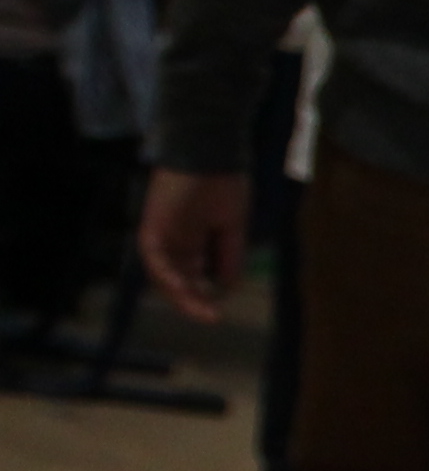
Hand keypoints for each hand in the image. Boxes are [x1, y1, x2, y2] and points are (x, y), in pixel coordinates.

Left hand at [139, 171, 250, 323]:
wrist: (209, 152)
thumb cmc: (225, 183)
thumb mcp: (233, 227)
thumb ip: (229, 257)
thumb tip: (226, 287)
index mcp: (194, 238)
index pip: (194, 274)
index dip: (206, 294)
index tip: (219, 311)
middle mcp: (175, 239)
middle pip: (178, 278)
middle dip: (193, 300)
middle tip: (212, 317)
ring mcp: (162, 233)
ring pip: (164, 274)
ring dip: (180, 295)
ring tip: (201, 311)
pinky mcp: (152, 225)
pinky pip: (155, 258)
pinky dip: (168, 275)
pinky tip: (185, 289)